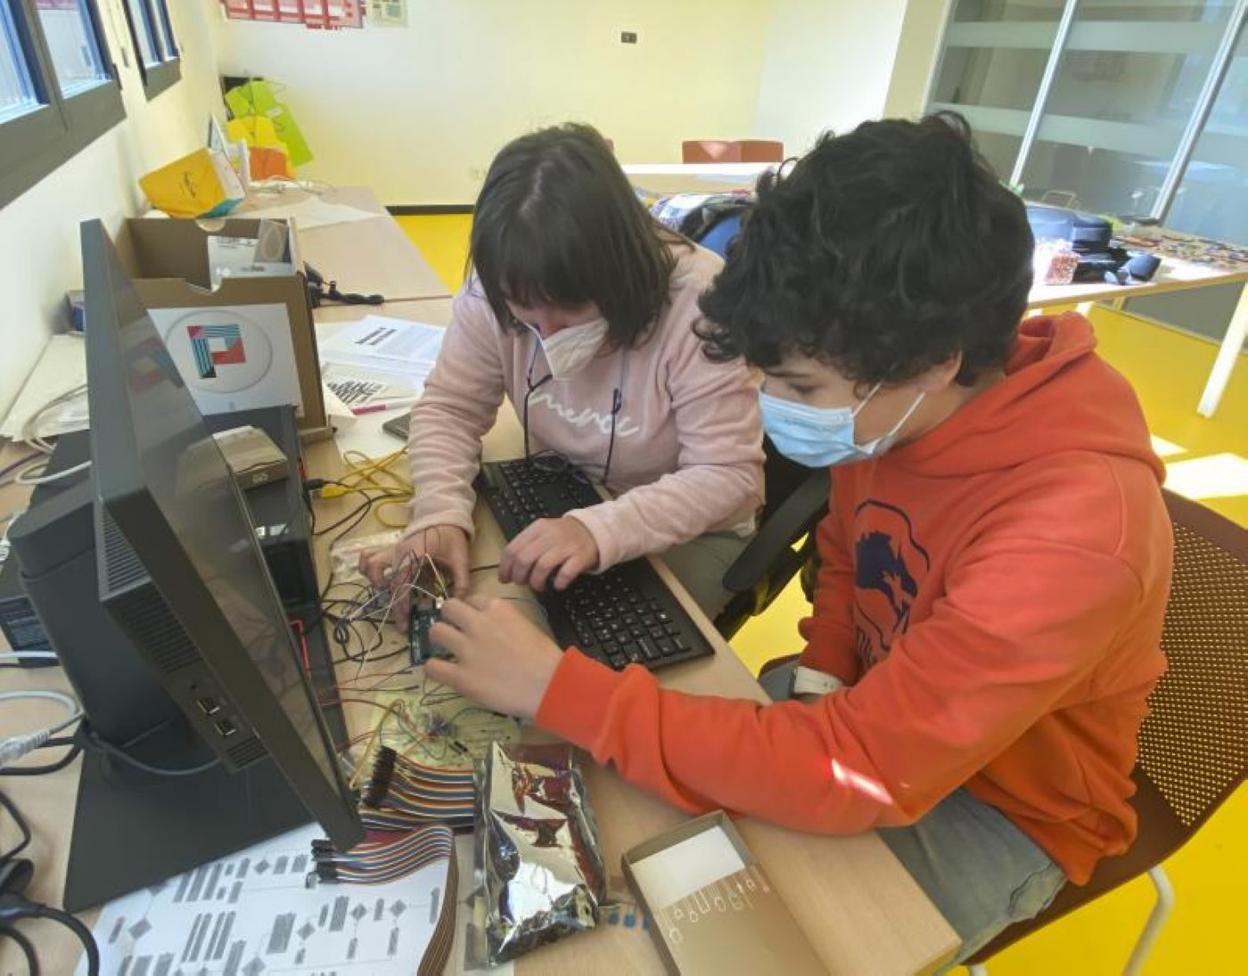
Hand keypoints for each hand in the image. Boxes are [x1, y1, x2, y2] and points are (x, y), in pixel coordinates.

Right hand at [358, 524, 469, 619]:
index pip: (401, 581)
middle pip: (382, 577)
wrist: (445, 515)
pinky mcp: (391, 550)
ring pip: (369, 563)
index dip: (401, 602)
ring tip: (388, 595)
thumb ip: (462, 582)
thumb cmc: (451, 536)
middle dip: (390, 601)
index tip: (405, 619)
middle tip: (401, 617)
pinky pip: (370, 555)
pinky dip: (367, 567)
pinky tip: (378, 580)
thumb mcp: (460, 558)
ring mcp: (392, 549)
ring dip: (374, 581)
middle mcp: (398, 551)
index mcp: (414, 553)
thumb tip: (459, 603)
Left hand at [426, 596, 563, 719]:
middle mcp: (478, 623)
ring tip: (447, 651)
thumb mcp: (527, 626)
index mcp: (497, 609)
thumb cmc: (546, 658)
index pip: (472, 600)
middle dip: (450, 618)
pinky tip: (443, 672)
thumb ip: (504, 622)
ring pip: (435, 632)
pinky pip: (431, 666)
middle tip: (455, 633)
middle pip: (448, 607)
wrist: (550, 687)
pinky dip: (435, 669)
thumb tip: (491, 628)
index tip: (474, 622)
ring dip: (439, 640)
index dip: (471, 612)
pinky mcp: (460, 676)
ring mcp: (467, 650)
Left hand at [498, 516, 598, 591]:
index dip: (505, 567)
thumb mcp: (542, 534)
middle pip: (525, 559)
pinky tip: (558, 586)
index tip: (504, 579)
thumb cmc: (563, 537)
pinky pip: (566, 573)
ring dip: (536, 581)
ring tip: (538, 586)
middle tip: (522, 584)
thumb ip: (526, 546)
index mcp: (537, 529)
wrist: (592, 530)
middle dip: (519, 576)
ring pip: (542, 566)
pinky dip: (559, 582)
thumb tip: (507, 570)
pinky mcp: (580, 556)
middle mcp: (550, 535)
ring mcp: (566, 545)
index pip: (513, 549)